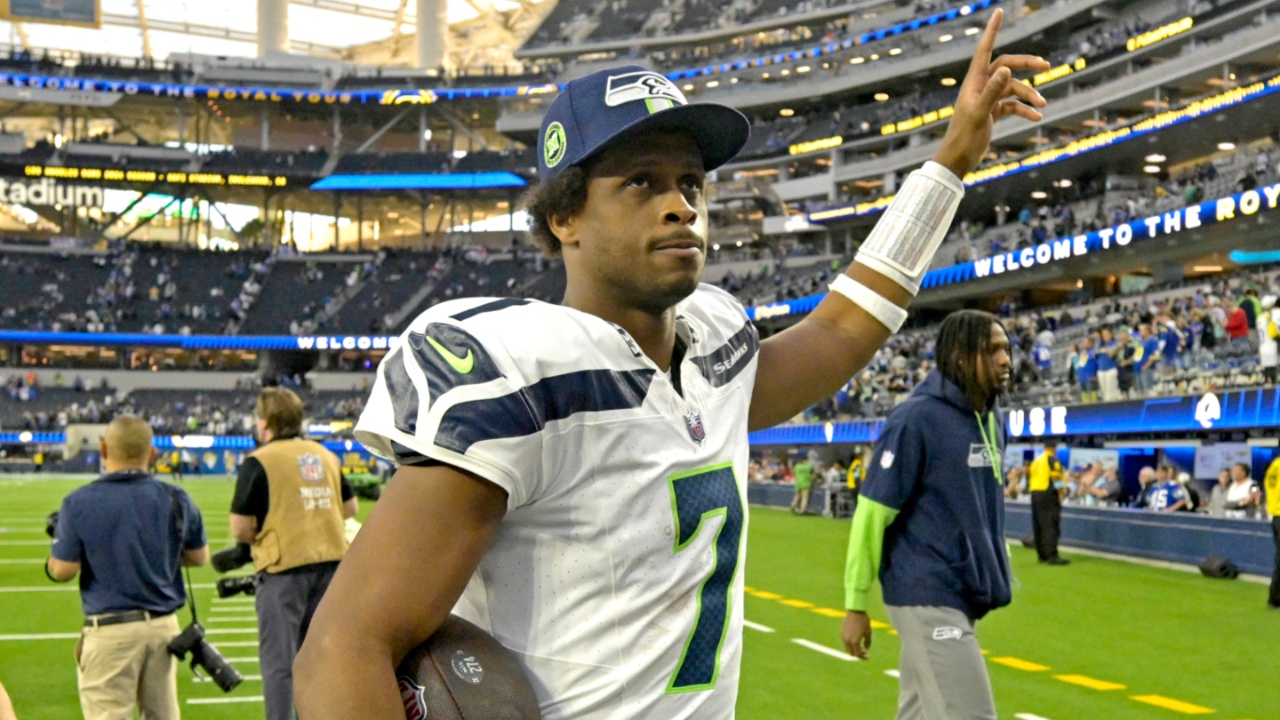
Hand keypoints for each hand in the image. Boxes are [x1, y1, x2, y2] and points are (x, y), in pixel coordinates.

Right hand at [841, 610, 872, 659]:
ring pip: (847, 648)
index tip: (867, 657)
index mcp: (855, 641)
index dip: (863, 657)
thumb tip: (866, 650)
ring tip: (860, 646)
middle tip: (864, 652)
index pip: (858, 654)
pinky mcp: (841, 633)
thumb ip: (868, 642)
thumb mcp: (868, 632)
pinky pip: (845, 642)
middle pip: (851, 653)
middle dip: (858, 654)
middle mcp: (847, 640)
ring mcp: (843, 637)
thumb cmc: (863, 621)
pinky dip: (850, 644)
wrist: (855, 611)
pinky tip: (855, 640)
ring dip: (853, 649)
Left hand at [933, 8, 1049, 177]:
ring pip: (1013, 88)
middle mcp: (980, 87)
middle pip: (1006, 66)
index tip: (999, 11)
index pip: (984, 50)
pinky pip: (1012, 106)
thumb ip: (992, 91)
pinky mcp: (991, 113)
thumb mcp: (980, 114)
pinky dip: (1024, 110)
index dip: (992, 30)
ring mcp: (986, 99)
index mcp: (974, 82)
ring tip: (1043, 105)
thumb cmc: (964, 137)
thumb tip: (1006, 68)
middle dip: (1026, 65)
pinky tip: (1036, 118)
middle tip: (1046, 66)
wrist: (958, 160)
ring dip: (1029, 94)